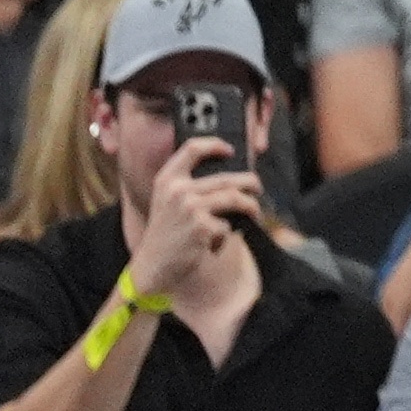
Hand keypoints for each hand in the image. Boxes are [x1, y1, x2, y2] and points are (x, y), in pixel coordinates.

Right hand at [123, 134, 266, 301]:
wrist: (153, 265)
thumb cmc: (167, 233)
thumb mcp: (168, 202)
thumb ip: (188, 185)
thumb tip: (231, 174)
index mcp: (167, 180)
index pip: (192, 149)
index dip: (215, 144)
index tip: (230, 150)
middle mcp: (178, 190)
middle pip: (228, 177)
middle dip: (251, 183)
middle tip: (257, 189)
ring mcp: (190, 208)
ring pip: (237, 198)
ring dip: (251, 207)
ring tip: (253, 214)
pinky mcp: (202, 227)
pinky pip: (229, 225)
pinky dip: (226, 236)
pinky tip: (214, 244)